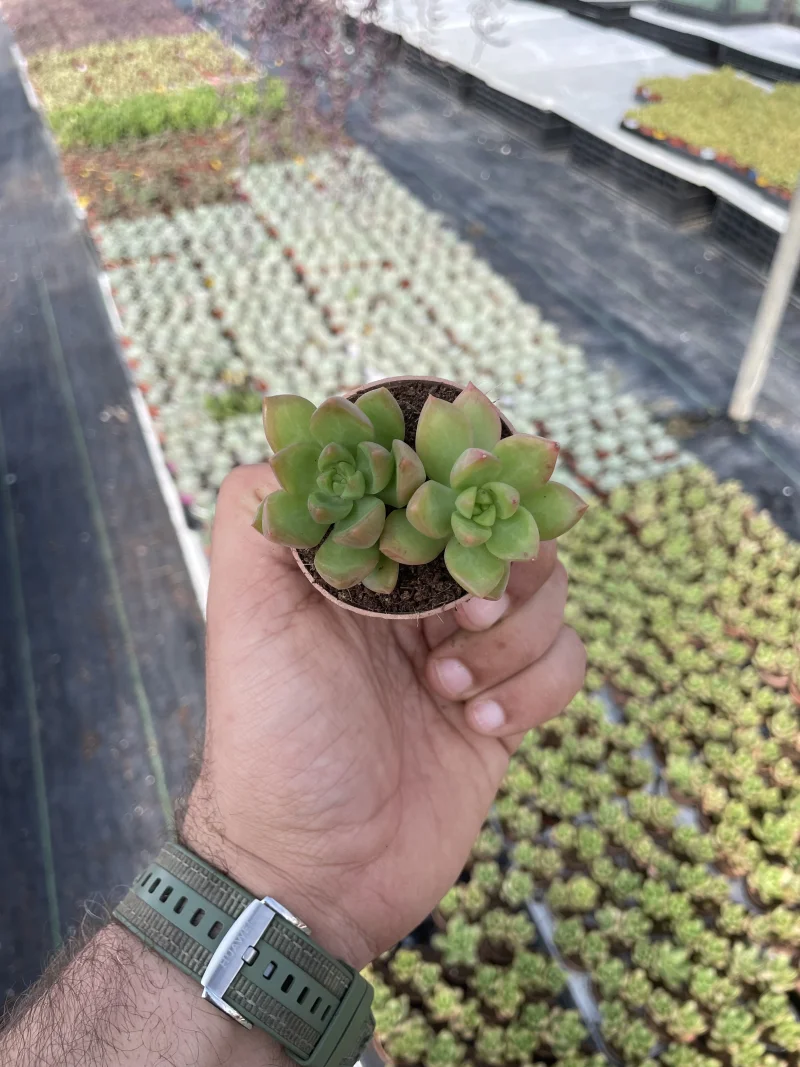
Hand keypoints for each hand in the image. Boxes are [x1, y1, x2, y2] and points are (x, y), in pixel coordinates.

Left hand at [182, 464, 584, 968]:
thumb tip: (312, 437)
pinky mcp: (507, 704)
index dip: (459, 485)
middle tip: (458, 616)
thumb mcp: (246, 613)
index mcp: (365, 563)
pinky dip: (537, 686)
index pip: (436, 485)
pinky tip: (481, 725)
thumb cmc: (273, 734)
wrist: (315, 868)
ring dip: (512, 636)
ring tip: (449, 687)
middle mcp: (419, 599)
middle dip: (496, 567)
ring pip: (548, 591)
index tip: (458, 513)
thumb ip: (263, 514)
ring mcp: (467, 650)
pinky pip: (568, 661)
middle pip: (505, 529)